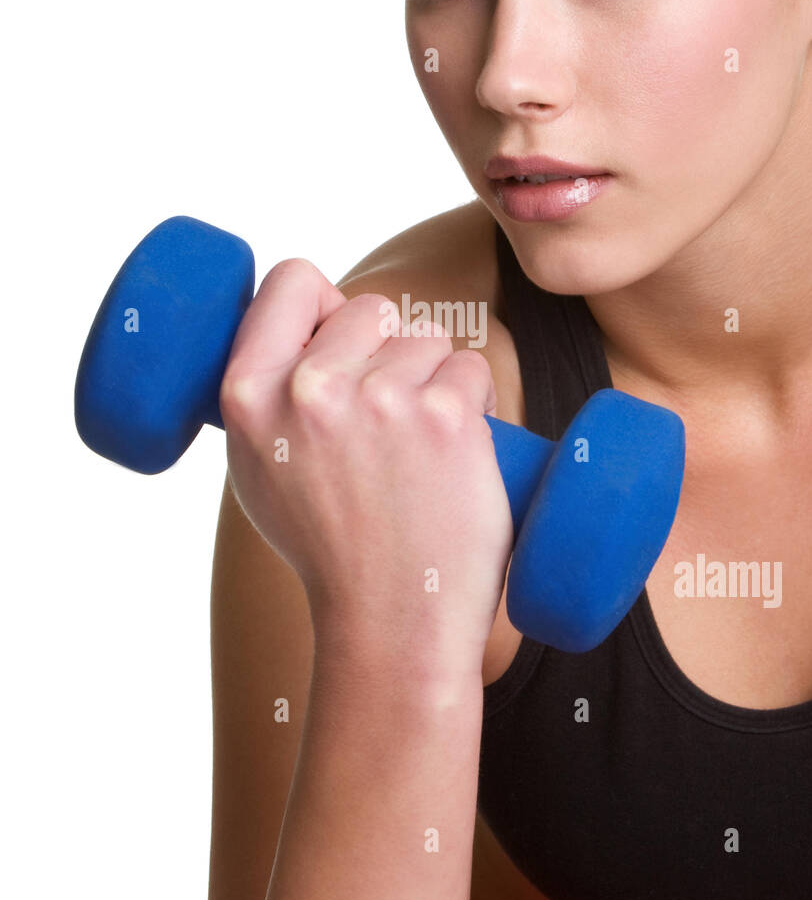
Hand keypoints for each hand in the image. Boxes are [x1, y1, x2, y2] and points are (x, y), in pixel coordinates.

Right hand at [218, 259, 513, 684]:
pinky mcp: (445, 416)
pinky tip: (453, 455)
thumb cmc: (329, 548)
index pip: (291, 280)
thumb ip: (269, 392)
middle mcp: (308, 389)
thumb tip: (309, 320)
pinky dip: (475, 404)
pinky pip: (472, 369)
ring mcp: (379, 399)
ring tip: (418, 451)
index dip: (323, 302)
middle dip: (389, 350)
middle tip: (387, 421)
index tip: (340, 336)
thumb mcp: (257, 468)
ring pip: (427, 338)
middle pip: (371, 307)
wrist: (390, 619)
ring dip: (434, 380)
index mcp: (247, 394)